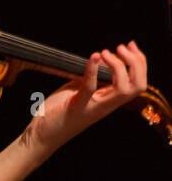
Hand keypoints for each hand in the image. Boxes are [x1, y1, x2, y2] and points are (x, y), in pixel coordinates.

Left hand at [21, 42, 146, 157]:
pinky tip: (94, 57)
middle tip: (122, 48)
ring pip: (123, 90)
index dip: (139, 63)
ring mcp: (93, 108)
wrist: (40, 135)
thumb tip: (100, 58)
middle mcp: (105, 106)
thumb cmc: (57, 112)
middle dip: (136, 63)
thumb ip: (91, 77)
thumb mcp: (78, 90)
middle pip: (138, 86)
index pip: (137, 83)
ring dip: (119, 67)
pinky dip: (94, 70)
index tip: (130, 46)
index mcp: (108, 101)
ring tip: (106, 52)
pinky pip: (90, 88)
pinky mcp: (77, 107)